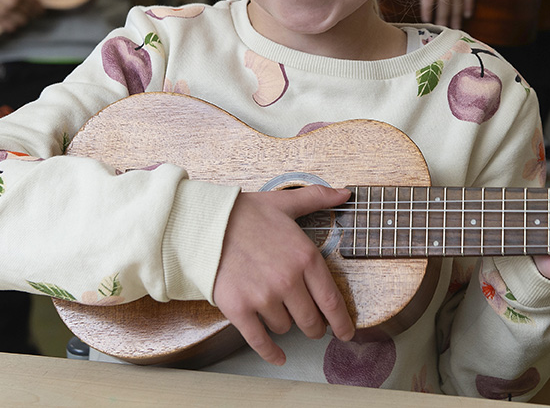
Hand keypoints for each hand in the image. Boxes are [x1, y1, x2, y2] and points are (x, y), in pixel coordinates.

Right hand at [0, 0, 47, 32]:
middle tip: (31, 9)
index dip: (40, 7)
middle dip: (33, 12)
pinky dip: (14, 25)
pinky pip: (10, 28)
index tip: (39, 6)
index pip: (37, 5)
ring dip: (24, 19)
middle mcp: (12, 4)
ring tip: (22, 13)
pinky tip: (13, 17)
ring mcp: (4, 13)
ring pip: (22, 23)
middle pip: (31, 15)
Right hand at [213, 185, 354, 365]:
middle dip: (314, 328)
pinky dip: (271, 353)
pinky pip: (261, 340)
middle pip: (311, 321)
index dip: (342, 322)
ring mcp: (263, 296)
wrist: (203, 223)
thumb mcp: (285, 202)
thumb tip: (346, 193)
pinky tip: (278, 356)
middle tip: (313, 327)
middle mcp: (288, 280)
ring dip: (284, 324)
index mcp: (305, 256)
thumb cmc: (245, 214)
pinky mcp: (239, 309)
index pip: (332, 300)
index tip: (346, 333)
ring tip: (276, 310)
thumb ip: (318, 199)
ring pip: (285, 328)